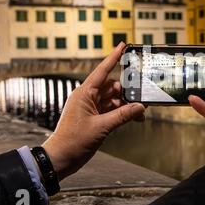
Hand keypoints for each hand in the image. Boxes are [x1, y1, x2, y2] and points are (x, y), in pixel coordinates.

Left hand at [42, 42, 145, 179]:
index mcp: (84, 94)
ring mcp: (91, 108)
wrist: (62, 158)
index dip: (113, 58)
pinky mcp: (95, 118)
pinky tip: (134, 118)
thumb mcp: (101, 127)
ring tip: (140, 113)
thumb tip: (140, 107)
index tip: (122, 46)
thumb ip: (122, 116)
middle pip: (112, 87)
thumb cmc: (73, 141)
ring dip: (127, 105)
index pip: (102, 71)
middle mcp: (88, 98)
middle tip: (142, 97)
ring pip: (114, 100)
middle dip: (128, 92)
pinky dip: (122, 113)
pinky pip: (112, 111)